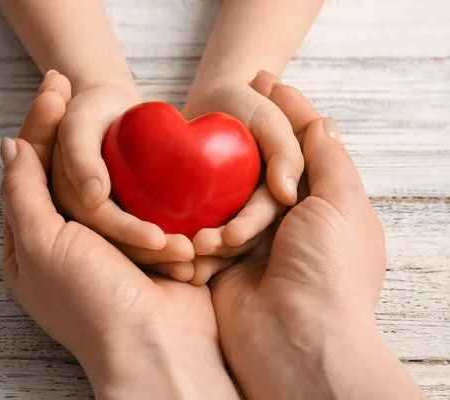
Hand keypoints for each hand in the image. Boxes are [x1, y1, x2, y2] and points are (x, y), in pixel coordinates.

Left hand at [0, 75, 239, 398]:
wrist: (158, 345)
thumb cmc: (92, 301)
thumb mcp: (41, 245)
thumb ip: (22, 194)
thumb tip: (9, 146)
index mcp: (30, 241)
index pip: (28, 171)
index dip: (37, 127)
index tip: (55, 88)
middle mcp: (65, 239)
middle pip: (64, 171)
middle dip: (69, 130)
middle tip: (76, 86)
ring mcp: (107, 241)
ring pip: (104, 183)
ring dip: (108, 159)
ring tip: (109, 115)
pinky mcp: (143, 244)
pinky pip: (139, 202)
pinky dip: (141, 186)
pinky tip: (140, 151)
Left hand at [182, 74, 303, 259]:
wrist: (215, 98)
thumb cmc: (248, 103)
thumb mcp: (271, 121)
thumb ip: (285, 153)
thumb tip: (288, 196)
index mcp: (274, 194)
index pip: (262, 216)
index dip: (248, 228)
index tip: (231, 236)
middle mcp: (252, 209)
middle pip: (238, 238)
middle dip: (220, 247)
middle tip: (196, 249)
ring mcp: (227, 212)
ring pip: (214, 242)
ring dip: (199, 255)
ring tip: (178, 259)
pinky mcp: (202, 210)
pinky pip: (190, 229)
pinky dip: (178, 240)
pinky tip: (161, 249)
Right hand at [211, 72, 424, 398]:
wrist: (296, 339)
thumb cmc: (328, 269)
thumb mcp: (341, 201)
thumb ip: (326, 155)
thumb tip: (318, 116)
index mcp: (321, 206)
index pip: (296, 147)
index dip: (281, 112)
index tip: (258, 80)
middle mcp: (286, 224)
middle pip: (252, 175)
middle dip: (238, 180)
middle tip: (221, 159)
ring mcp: (253, 248)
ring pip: (223, 206)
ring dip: (217, 218)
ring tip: (222, 239)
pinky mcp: (223, 269)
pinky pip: (203, 239)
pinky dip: (201, 243)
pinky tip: (201, 251)